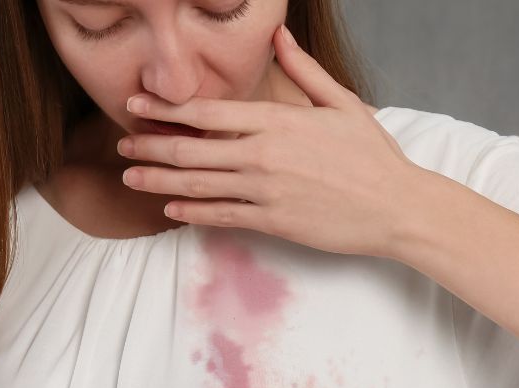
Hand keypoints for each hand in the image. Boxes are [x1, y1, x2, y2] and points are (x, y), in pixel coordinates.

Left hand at [116, 23, 428, 258]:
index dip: (166, 109)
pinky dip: (191, 211)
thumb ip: (305, 70)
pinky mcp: (272, 222)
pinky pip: (221, 215)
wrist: (397, 207)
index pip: (208, 112)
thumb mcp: (342, 103)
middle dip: (150, 144)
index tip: (136, 105)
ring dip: (158, 179)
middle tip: (121, 142)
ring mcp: (265, 191)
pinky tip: (169, 207)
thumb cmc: (372, 156)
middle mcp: (264, 155)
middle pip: (191, 148)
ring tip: (131, 176)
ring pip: (198, 184)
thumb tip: (279, 35)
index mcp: (278, 121)